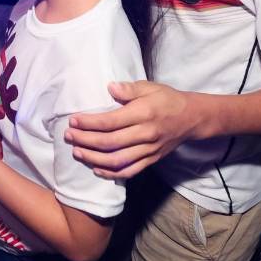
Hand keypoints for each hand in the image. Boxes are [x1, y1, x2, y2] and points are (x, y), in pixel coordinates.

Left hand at [65, 81, 211, 179]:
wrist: (192, 118)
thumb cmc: (167, 99)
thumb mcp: (150, 87)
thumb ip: (129, 89)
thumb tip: (109, 87)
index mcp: (144, 113)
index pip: (111, 121)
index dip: (89, 123)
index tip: (73, 120)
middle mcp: (146, 134)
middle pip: (110, 142)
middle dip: (86, 140)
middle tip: (69, 136)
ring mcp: (149, 150)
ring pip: (118, 160)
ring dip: (94, 159)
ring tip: (77, 152)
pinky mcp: (151, 160)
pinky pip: (130, 171)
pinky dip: (112, 173)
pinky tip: (96, 169)